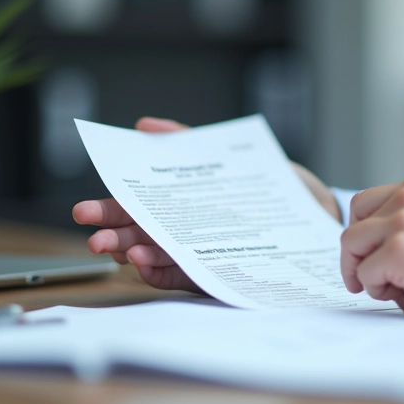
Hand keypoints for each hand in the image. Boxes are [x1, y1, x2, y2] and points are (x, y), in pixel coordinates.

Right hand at [73, 116, 341, 292]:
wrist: (319, 213)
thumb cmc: (274, 185)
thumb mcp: (229, 155)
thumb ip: (187, 142)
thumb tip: (146, 126)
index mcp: (181, 203)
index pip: (137, 206)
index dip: (110, 208)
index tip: (84, 209)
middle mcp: (185, 231)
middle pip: (139, 234)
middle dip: (111, 234)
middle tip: (91, 235)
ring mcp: (199, 254)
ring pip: (155, 257)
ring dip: (130, 255)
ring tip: (114, 249)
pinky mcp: (218, 274)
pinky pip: (183, 277)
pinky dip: (160, 271)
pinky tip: (145, 261)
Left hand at [339, 173, 403, 319]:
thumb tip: (367, 248)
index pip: (364, 204)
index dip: (362, 234)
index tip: (368, 256)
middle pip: (352, 226)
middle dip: (357, 256)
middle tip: (371, 279)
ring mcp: (401, 222)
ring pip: (352, 249)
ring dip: (370, 276)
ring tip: (400, 291)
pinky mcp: (397, 252)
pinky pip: (366, 276)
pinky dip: (382, 291)